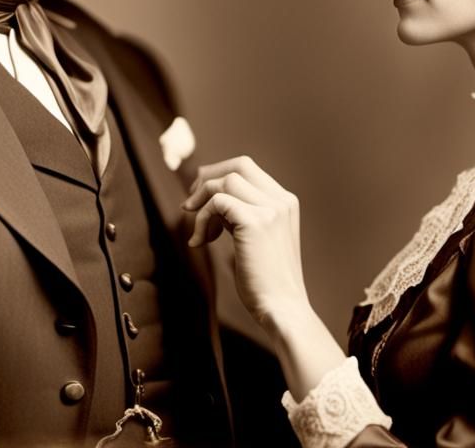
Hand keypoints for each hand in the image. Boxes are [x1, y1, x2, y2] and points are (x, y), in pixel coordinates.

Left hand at [183, 156, 310, 331]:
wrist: (282, 308)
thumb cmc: (266, 280)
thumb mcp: (257, 238)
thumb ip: (241, 214)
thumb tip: (212, 198)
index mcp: (285, 202)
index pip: (248, 169)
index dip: (218, 176)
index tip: (199, 198)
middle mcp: (281, 200)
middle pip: (239, 165)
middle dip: (208, 177)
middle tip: (189, 203)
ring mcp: (271, 209)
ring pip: (225, 181)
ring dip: (202, 203)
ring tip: (199, 234)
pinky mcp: (256, 221)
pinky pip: (217, 202)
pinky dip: (201, 219)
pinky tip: (200, 242)